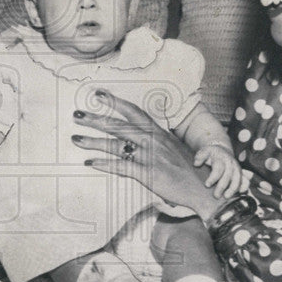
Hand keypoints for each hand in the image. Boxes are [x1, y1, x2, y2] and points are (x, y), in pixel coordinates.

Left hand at [71, 90, 224, 220]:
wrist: (205, 188)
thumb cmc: (190, 169)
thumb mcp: (173, 148)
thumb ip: (155, 141)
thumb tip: (138, 137)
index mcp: (158, 133)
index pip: (134, 112)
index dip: (115, 102)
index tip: (98, 94)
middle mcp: (153, 141)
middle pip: (120, 126)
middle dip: (96, 119)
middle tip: (77, 114)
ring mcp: (150, 157)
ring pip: (117, 145)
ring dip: (94, 141)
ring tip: (76, 139)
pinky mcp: (149, 175)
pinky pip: (122, 167)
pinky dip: (104, 164)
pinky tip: (90, 162)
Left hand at [193, 144, 242, 199]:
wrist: (222, 150)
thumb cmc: (212, 154)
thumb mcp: (204, 151)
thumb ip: (200, 156)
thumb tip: (196, 163)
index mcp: (221, 158)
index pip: (218, 168)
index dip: (213, 177)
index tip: (207, 185)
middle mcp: (230, 163)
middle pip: (228, 176)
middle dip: (222, 186)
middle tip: (216, 195)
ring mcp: (237, 168)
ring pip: (238, 179)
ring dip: (233, 189)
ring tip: (226, 197)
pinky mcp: (241, 173)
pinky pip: (246, 180)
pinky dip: (244, 186)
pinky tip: (240, 192)